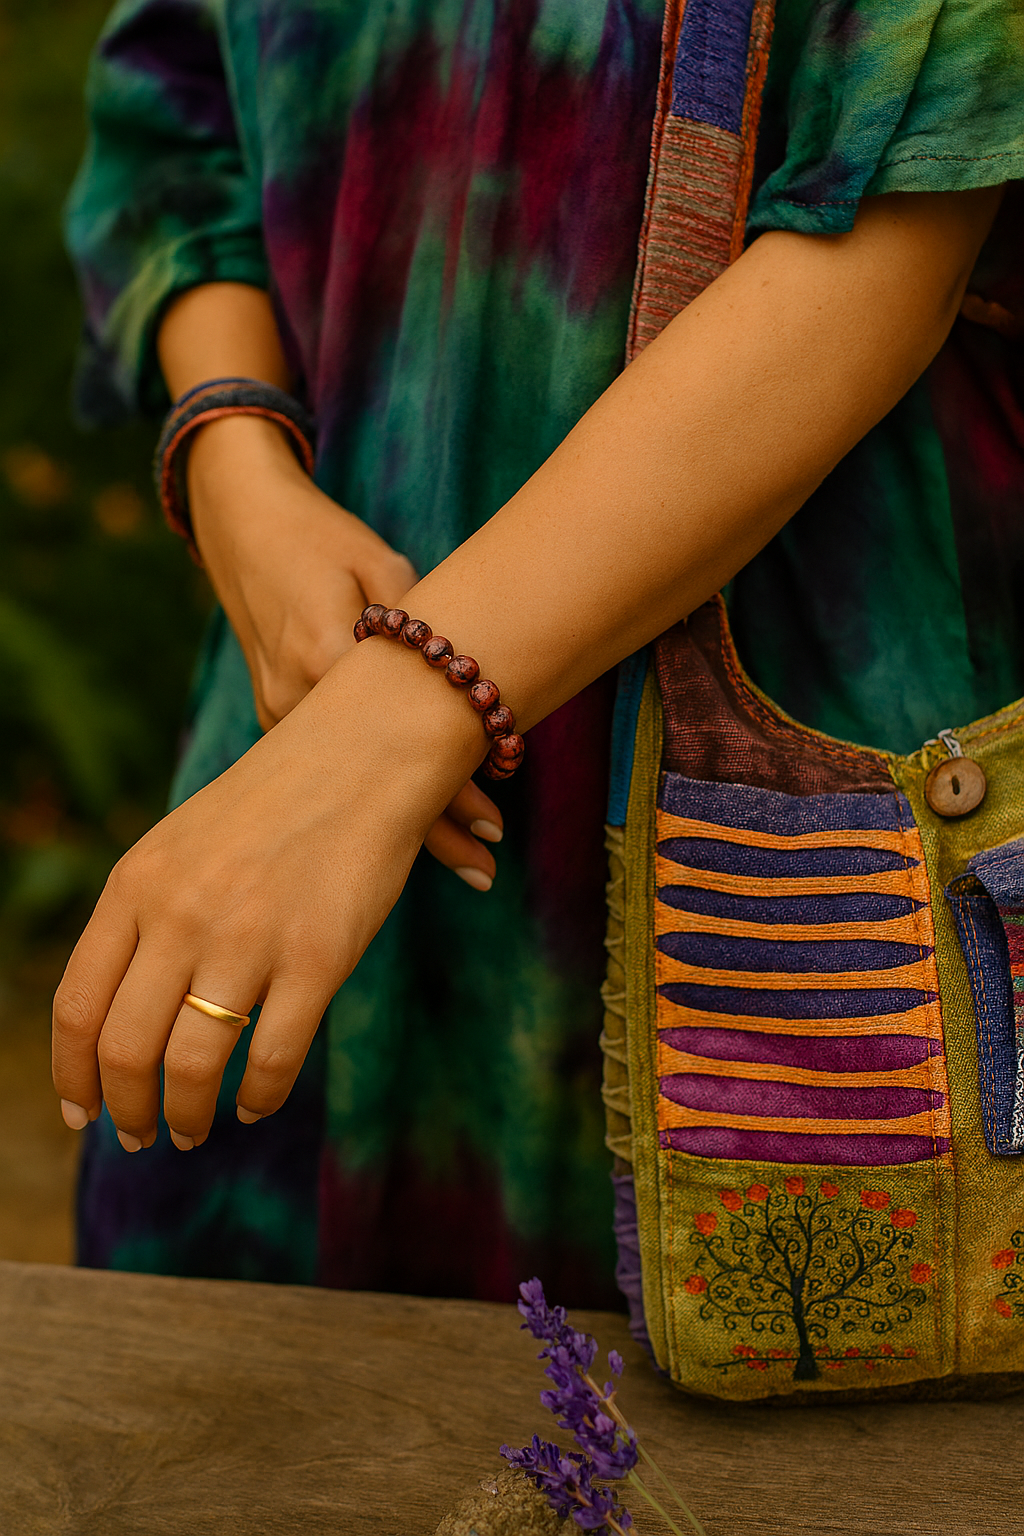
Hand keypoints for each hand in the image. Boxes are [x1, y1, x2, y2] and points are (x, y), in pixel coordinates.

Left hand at [53, 641, 484, 1148]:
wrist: (362, 754)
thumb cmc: (273, 805)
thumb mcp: (181, 846)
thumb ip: (144, 918)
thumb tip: (115, 1017)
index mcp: (137, 884)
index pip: (77, 1005)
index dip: (70, 1075)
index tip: (79, 1113)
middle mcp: (181, 914)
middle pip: (125, 1048)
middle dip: (125, 1111)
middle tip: (138, 1135)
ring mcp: (248, 937)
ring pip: (193, 1065)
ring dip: (187, 1116)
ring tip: (194, 1130)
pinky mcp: (317, 958)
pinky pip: (273, 1059)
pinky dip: (258, 1098)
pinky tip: (255, 1104)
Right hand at [187, 415, 502, 886]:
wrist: (244, 525)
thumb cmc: (325, 538)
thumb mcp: (379, 565)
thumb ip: (417, 624)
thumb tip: (467, 680)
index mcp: (326, 654)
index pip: (398, 745)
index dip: (449, 791)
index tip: (495, 829)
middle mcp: (294, 697)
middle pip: (371, 785)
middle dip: (431, 831)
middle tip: (486, 869)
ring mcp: (275, 712)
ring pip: (348, 787)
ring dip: (403, 816)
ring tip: (464, 860)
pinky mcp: (270, 715)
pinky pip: (327, 768)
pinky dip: (368, 792)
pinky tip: (406, 822)